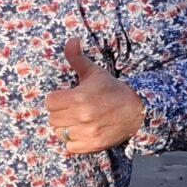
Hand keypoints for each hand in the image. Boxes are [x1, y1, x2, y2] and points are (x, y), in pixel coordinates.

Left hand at [46, 38, 144, 156]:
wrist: (136, 109)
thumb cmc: (111, 89)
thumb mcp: (94, 72)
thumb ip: (77, 58)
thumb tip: (71, 40)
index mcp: (79, 97)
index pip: (50, 102)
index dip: (57, 99)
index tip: (67, 98)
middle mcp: (82, 116)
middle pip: (53, 119)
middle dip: (61, 113)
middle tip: (73, 109)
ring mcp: (87, 132)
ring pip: (60, 133)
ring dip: (66, 127)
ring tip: (78, 120)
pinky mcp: (93, 145)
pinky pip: (70, 146)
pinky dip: (73, 141)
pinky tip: (82, 132)